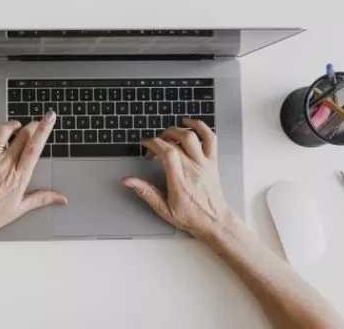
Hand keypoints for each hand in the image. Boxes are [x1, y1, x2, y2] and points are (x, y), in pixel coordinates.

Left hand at [0, 111, 66, 238]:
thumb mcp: (19, 209)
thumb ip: (41, 198)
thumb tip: (61, 199)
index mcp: (18, 177)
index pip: (34, 148)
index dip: (43, 130)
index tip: (49, 117)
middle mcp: (4, 165)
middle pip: (21, 136)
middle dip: (31, 126)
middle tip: (35, 124)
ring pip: (2, 131)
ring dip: (11, 125)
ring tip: (16, 127)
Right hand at [121, 118, 230, 239]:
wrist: (215, 221)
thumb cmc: (191, 216)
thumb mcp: (164, 209)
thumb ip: (145, 192)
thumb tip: (128, 181)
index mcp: (180, 181)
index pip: (167, 152)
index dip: (153, 143)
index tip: (145, 144)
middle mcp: (193, 169)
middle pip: (176, 142)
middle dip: (159, 138)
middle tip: (153, 146)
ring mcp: (205, 163)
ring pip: (192, 136)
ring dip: (176, 130)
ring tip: (166, 134)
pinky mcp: (213, 161)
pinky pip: (210, 138)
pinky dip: (200, 126)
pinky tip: (189, 123)